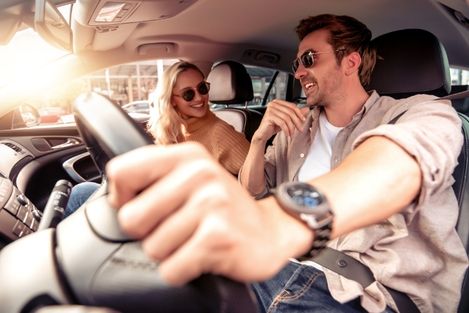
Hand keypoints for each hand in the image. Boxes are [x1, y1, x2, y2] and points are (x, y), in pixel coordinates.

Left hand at [106, 143, 312, 284]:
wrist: (270, 231)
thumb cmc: (224, 208)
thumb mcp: (193, 178)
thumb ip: (156, 177)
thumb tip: (113, 196)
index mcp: (187, 156)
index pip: (121, 172)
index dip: (122, 198)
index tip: (143, 207)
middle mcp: (199, 173)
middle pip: (130, 218)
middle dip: (148, 233)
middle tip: (176, 228)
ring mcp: (211, 203)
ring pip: (152, 248)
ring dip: (170, 253)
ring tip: (194, 241)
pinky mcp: (218, 236)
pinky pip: (172, 268)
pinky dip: (182, 271)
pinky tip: (201, 257)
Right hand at [252, 99, 308, 141]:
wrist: (263, 134)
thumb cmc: (273, 126)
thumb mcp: (287, 120)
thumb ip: (296, 114)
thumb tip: (307, 109)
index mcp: (278, 102)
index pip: (292, 106)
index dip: (299, 113)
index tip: (303, 120)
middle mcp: (273, 104)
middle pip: (290, 112)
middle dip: (297, 122)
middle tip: (300, 129)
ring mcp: (270, 109)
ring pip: (287, 118)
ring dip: (291, 127)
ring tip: (292, 133)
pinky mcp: (269, 116)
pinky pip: (282, 123)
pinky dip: (286, 129)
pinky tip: (287, 134)